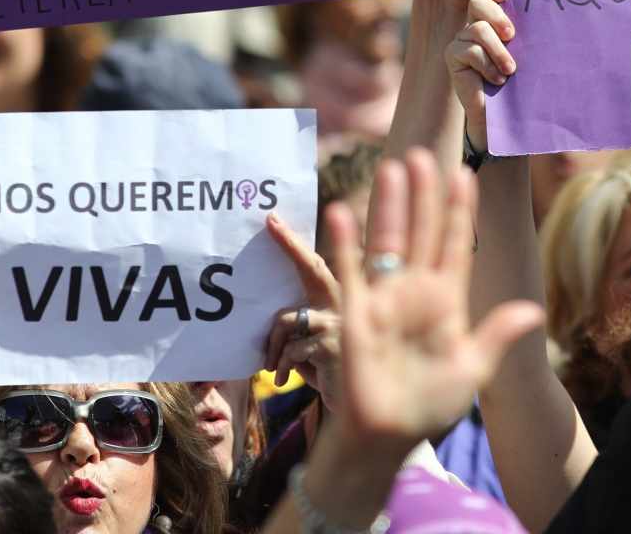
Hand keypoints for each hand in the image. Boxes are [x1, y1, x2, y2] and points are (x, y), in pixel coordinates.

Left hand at [265, 214, 343, 408]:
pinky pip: (291, 348)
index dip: (293, 243)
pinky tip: (284, 379)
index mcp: (342, 302)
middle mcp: (346, 304)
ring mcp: (341, 322)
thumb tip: (271, 323)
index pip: (317, 265)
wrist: (360, 412)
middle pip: (311, 267)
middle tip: (270, 222)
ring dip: (272, 345)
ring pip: (286, 318)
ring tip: (273, 366)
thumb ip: (303, 328)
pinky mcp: (333, 345)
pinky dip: (281, 365)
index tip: (271, 219)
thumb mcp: (317, 348)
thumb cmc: (335, 375)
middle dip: (290, 244)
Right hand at [328, 149, 541, 452]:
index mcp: (446, 300)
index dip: (459, 211)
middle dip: (425, 194)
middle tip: (424, 152)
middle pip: (422, 231)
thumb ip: (497, 334)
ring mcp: (385, 298)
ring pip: (389, 240)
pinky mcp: (356, 313)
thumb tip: (533, 311)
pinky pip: (350, 270)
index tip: (466, 175)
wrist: (389, 437)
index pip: (455, 244)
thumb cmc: (431, 406)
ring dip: (391, 206)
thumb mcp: (473, 368)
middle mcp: (415, 290)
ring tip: (393, 167)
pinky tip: (343, 211)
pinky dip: (345, 242)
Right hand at [445, 0, 515, 151]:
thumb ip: (528, 27)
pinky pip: (470, 50)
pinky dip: (488, 66)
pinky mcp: (453, 55)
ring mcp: (462, 38)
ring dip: (498, 51)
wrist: (506, 112)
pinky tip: (497, 80)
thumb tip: (551, 6)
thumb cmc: (523, 78)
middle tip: (512, 35)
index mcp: (495, 14)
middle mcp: (476, 22)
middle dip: (497, 16)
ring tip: (510, 70)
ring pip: (477, 28)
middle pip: (478, 1)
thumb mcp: (528, 49)